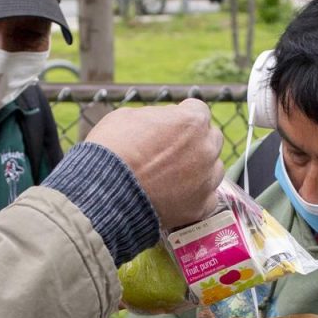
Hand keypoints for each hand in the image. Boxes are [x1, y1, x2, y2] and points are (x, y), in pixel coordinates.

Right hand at [86, 101, 223, 229]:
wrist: (103, 194)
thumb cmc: (111, 151)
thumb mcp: (127, 117)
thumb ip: (155, 117)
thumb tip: (161, 122)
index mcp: (191, 121)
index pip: (198, 110)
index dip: (182, 116)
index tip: (172, 124)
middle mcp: (206, 149)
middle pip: (211, 138)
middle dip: (196, 141)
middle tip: (173, 150)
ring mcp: (206, 180)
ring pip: (214, 168)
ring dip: (200, 168)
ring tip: (174, 175)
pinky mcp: (200, 207)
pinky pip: (208, 197)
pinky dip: (195, 196)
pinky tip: (177, 196)